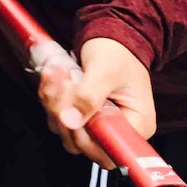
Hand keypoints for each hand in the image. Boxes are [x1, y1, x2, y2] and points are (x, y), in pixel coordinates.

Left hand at [38, 36, 156, 166]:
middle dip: (63, 113)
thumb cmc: (117, 51)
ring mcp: (97, 123)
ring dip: (54, 102)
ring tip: (56, 72)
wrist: (112, 33)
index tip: (71, 113)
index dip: (85, 139)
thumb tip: (70, 121)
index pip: (109, 153)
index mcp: (136, 124)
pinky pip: (59, 115)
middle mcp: (117, 129)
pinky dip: (51, 97)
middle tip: (61, 81)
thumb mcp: (106, 70)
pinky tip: (53, 76)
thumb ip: (89, 96)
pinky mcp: (81, 114)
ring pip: (65, 129)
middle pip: (81, 143)